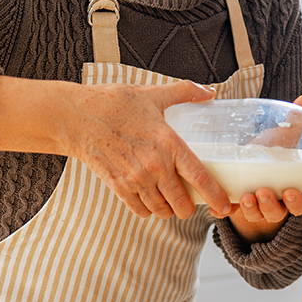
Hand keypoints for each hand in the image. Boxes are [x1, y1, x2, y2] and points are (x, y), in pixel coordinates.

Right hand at [68, 79, 229, 218]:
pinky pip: (139, 210)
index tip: (225, 205)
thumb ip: (185, 92)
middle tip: (190, 202)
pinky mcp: (118, 186)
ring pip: (162, 210)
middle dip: (189, 207)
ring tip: (169, 201)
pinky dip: (147, 210)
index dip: (216, 196)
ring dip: (168, 209)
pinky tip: (148, 200)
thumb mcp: (153, 94)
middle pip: (182, 202)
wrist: (77, 117)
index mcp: (169, 143)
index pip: (200, 177)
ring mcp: (135, 179)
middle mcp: (155, 165)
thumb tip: (208, 91)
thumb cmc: (113, 103)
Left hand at [228, 94, 301, 241]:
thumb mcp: (283, 139)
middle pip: (276, 213)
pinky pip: (228, 214)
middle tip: (262, 192)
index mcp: (292, 189)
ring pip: (255, 216)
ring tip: (244, 196)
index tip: (291, 191)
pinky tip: (216, 208)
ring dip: (250, 209)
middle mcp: (275, 203)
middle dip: (269, 205)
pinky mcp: (233, 207)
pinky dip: (222, 212)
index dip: (296, 201)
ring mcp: (254, 208)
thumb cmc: (270, 153)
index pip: (299, 203)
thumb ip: (295, 123)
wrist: (248, 163)